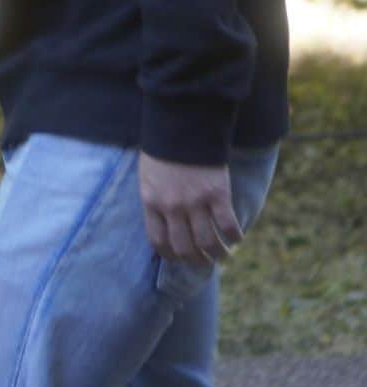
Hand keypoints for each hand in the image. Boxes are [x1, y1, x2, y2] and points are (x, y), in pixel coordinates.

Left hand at [139, 153, 242, 267]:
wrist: (182, 124)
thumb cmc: (163, 149)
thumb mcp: (148, 176)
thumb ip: (155, 199)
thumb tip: (164, 222)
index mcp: (152, 203)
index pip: (159, 242)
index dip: (170, 256)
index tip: (179, 258)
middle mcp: (172, 207)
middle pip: (184, 247)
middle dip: (195, 260)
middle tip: (204, 262)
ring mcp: (195, 202)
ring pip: (208, 242)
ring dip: (217, 254)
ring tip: (223, 255)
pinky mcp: (217, 193)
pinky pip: (228, 224)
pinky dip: (235, 235)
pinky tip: (237, 237)